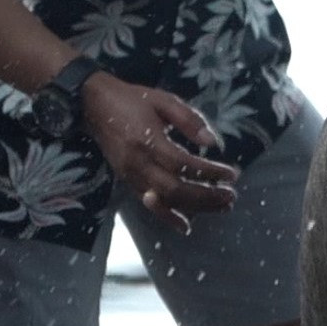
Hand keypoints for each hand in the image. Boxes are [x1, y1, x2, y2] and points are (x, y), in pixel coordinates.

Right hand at [81, 73, 239, 232]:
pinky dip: (168, 216)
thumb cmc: (132, 99)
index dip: (209, 172)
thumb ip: (189, 120)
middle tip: (231, 197)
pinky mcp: (126, 181)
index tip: (232, 174)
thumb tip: (213, 142)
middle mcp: (137, 164)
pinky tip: (186, 225)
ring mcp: (130, 175)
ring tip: (222, 207)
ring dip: (195, 207)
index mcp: (147, 141)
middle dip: (206, 196)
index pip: (183, 164)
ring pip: (164, 200)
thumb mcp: (164, 100)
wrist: (93, 105)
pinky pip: (149, 204)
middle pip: (174, 189)